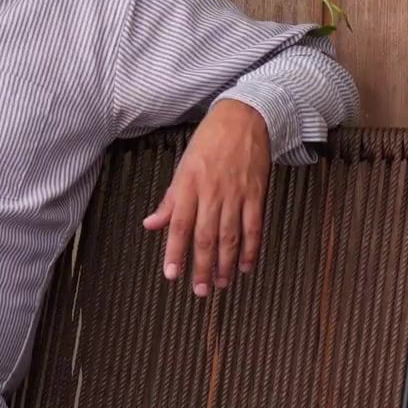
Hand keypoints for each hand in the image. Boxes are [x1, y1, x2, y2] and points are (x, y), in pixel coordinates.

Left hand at [144, 99, 270, 296]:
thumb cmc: (210, 141)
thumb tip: (151, 224)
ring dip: (225, 264)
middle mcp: (212, 192)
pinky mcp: (256, 194)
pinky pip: (254, 227)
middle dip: (202, 267)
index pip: (178, 225)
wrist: (244, 118)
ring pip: (230, 236)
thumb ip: (170, 199)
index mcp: (189, 185)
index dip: (175, 252)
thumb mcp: (183, 166)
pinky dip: (251, 249)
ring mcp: (236, 194)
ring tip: (221, 284)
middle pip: (205, 236)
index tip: (171, 274)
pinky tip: (246, 266)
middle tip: (200, 290)